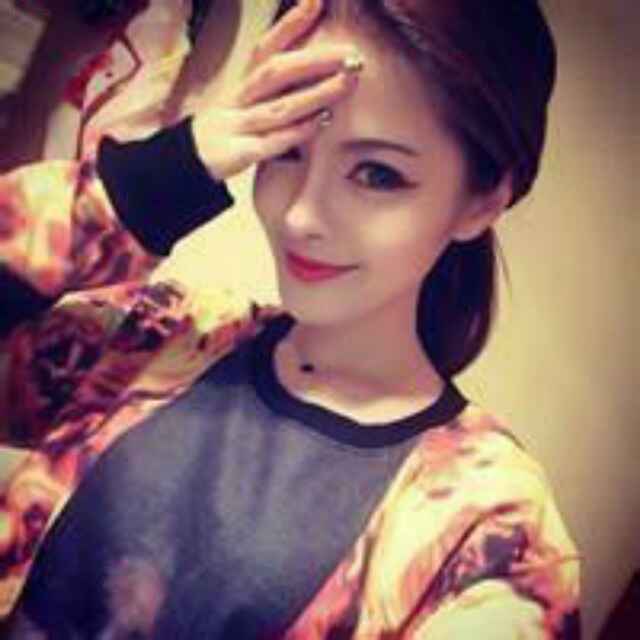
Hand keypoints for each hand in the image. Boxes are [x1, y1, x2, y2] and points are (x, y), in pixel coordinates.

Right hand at [190, 0, 362, 180]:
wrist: (188, 162)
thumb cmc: (230, 128)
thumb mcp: (246, 101)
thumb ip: (275, 86)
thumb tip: (315, 64)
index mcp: (242, 84)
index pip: (266, 47)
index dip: (290, 24)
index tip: (316, 1)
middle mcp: (240, 99)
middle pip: (275, 72)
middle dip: (315, 60)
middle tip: (350, 53)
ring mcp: (238, 125)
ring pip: (279, 106)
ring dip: (316, 94)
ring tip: (348, 81)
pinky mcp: (238, 153)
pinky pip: (271, 141)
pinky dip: (298, 131)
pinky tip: (323, 120)